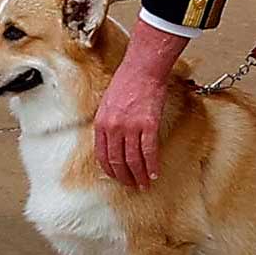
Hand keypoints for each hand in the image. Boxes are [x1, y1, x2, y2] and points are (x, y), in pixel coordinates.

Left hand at [94, 20, 189, 188]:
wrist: (142, 69)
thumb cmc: (126, 82)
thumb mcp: (108, 104)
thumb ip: (108, 124)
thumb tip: (112, 142)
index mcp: (101, 123)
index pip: (102, 155)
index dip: (110, 170)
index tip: (117, 177)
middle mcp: (113, 128)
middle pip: (117, 161)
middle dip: (125, 177)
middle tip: (131, 185)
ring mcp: (131, 128)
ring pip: (133, 160)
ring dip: (139, 175)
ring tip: (144, 184)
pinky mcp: (148, 125)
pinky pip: (149, 151)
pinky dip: (152, 165)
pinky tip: (154, 173)